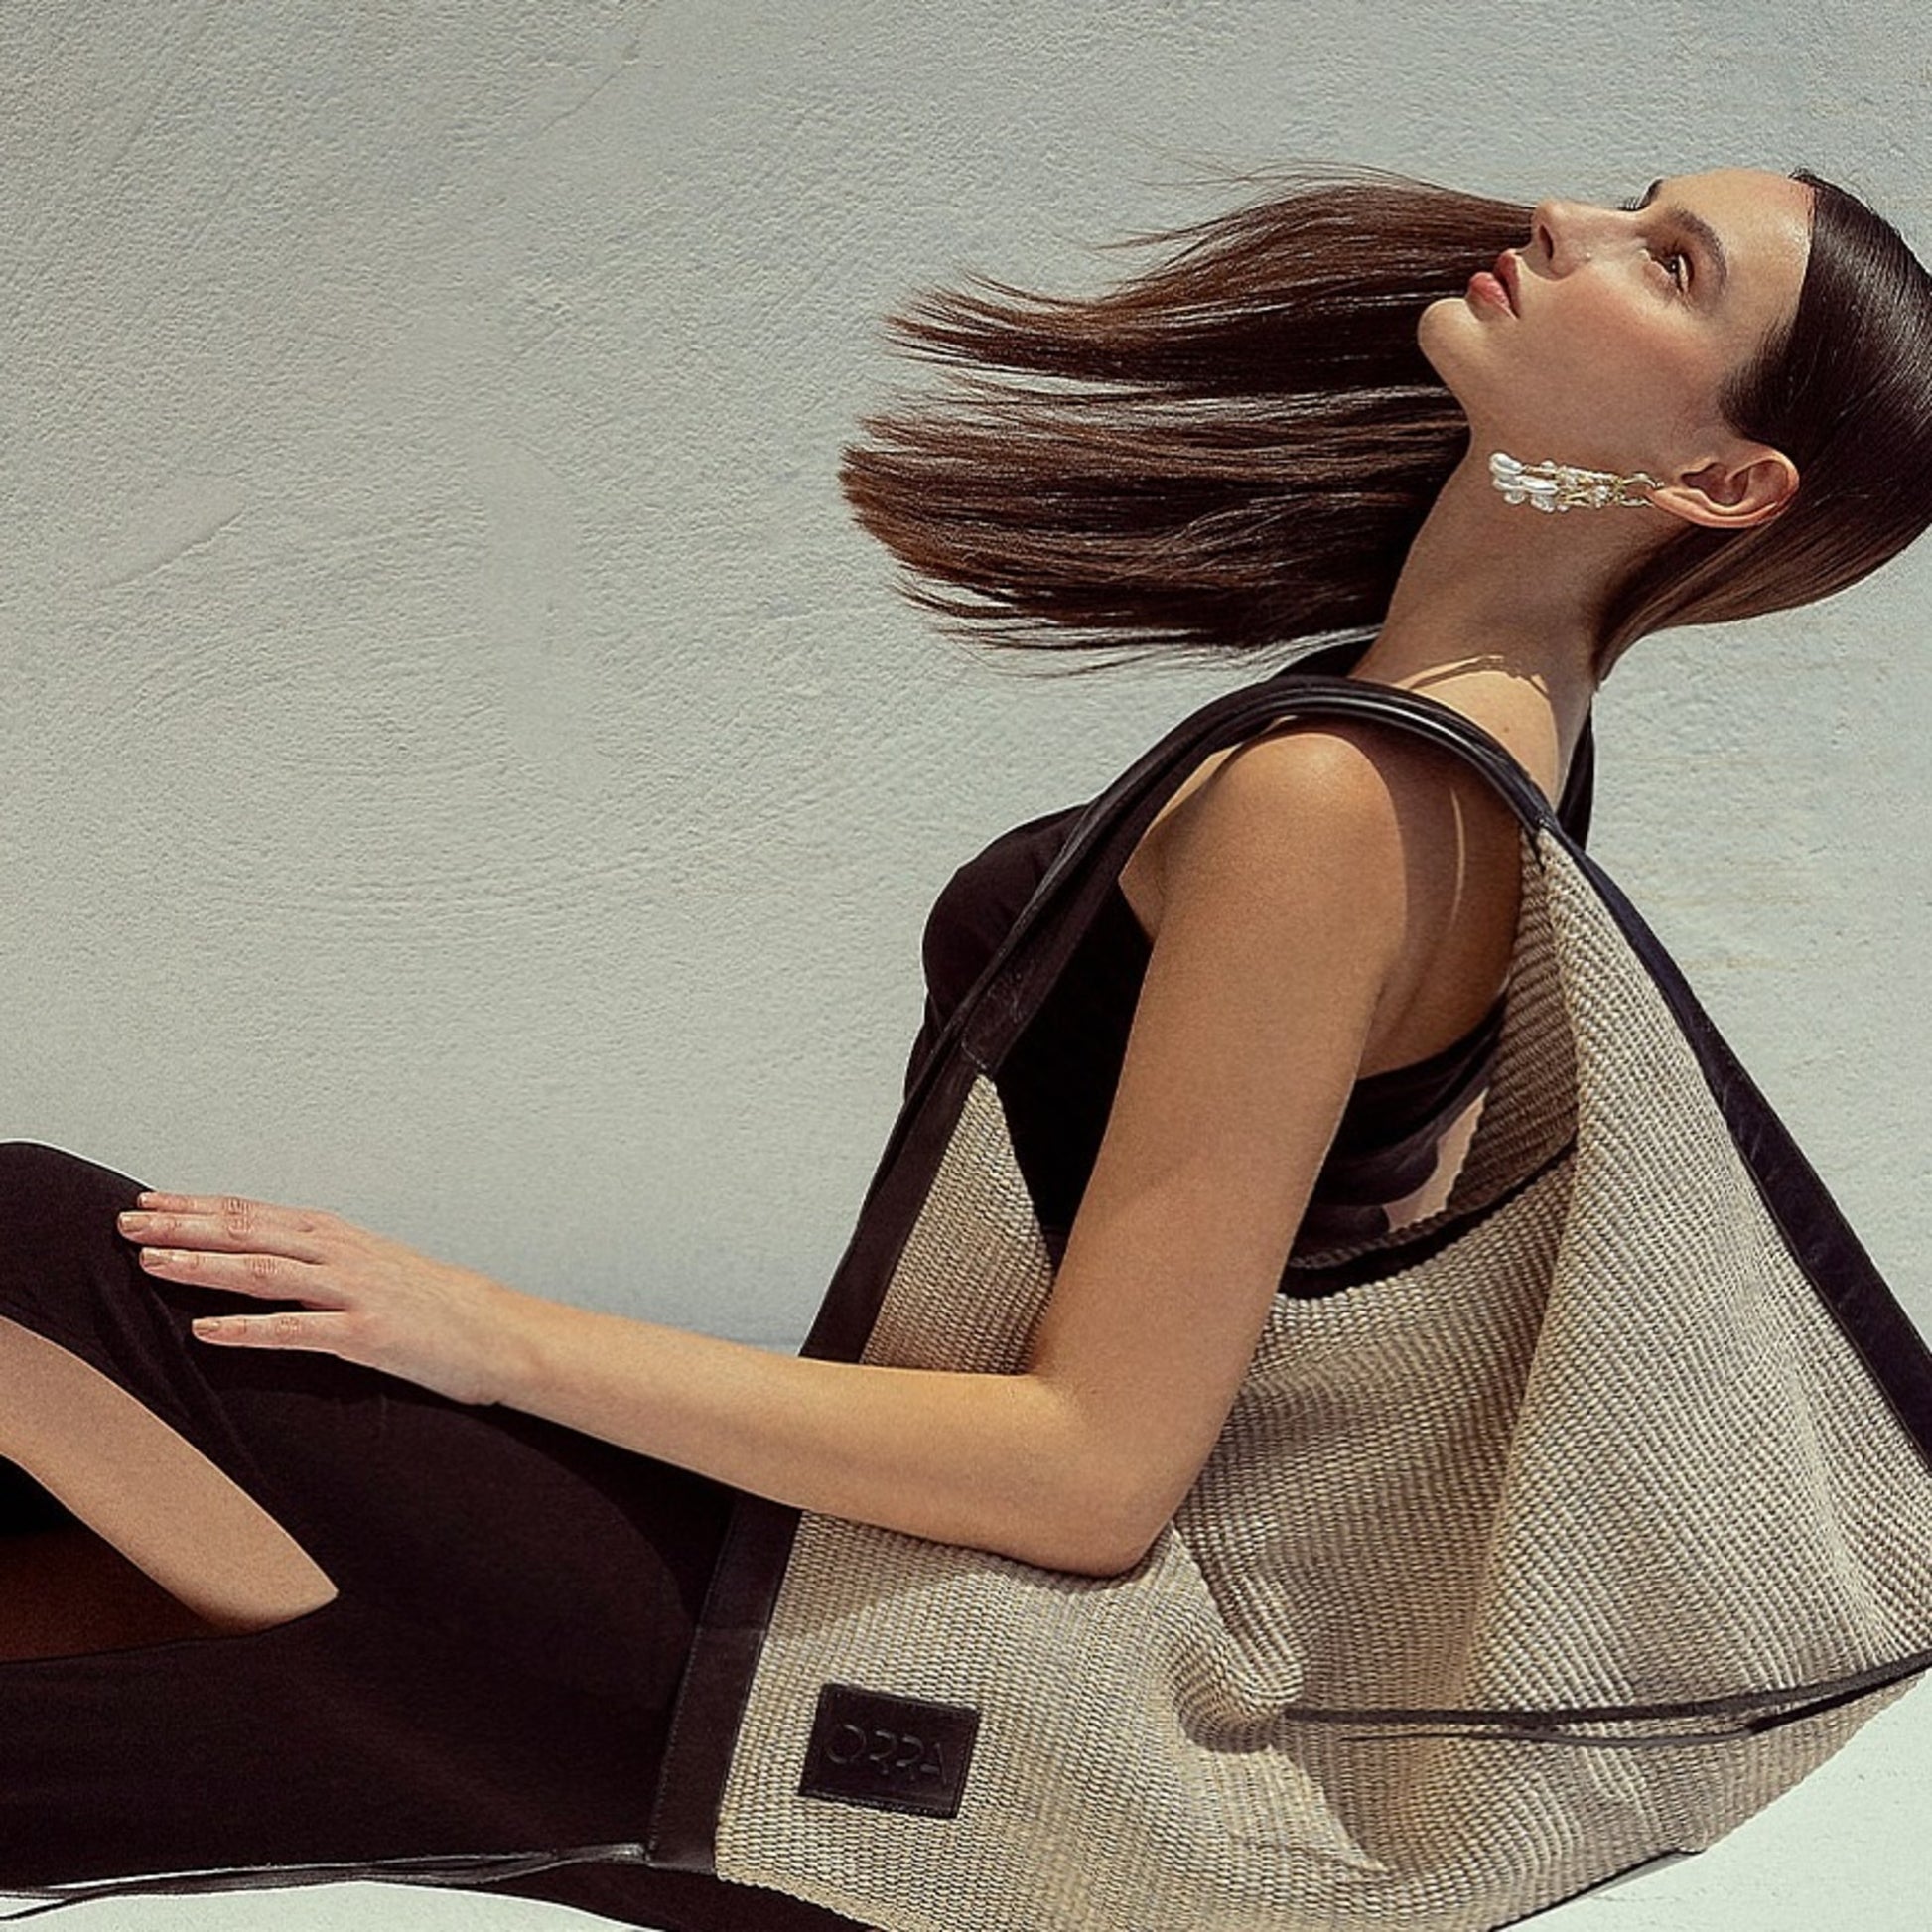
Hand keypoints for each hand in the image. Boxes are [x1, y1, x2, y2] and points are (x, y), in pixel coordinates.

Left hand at [115, 1191, 531, 1406]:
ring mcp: (353, 1293)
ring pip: (264, 1271)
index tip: (149, 1200)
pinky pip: (296, 1331)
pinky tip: (205, 1333)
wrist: (502, 1333)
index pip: (256, 1213)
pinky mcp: (365, 1334)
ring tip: (151, 1263)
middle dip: (184, 1226)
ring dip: (204, 1265)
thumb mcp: (379, 1268)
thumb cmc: (440, 1305)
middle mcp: (342, 1255)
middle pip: (250, 1232)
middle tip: (127, 1223)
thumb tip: (275, 1259)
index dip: (199, 1206)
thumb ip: (327, 1263)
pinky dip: (247, 1330)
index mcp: (340, 1237)